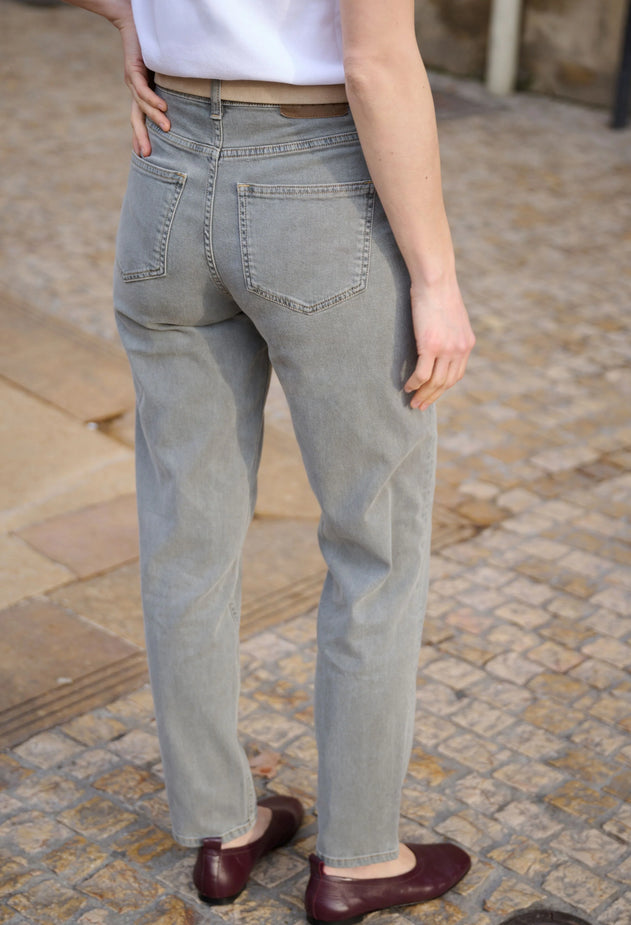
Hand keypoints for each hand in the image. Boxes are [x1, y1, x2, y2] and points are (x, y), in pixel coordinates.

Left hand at [113, 9, 170, 155]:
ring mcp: (132, 80)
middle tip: (147, 155)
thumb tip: (189, 105)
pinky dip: (152, 99)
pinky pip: (143, 89)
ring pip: (141, 105)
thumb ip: (170, 90)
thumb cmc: (153, 47)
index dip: (140, 136)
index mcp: (140, 93)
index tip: (144, 154)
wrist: (136, 22)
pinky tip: (163, 108)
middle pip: (135, 118)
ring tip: (168, 128)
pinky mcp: (133, 69)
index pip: (139, 118)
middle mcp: (134, 89)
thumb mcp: (163, 74)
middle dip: (141, 136)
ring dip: (155, 118)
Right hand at [404, 277, 474, 410]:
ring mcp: (446, 349)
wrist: (435, 279)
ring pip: (435, 382)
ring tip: (412, 402)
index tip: (432, 396)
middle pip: (446, 382)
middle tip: (420, 407)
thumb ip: (449, 333)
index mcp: (466, 343)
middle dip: (432, 397)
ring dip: (423, 395)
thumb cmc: (438, 293)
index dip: (443, 388)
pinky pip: (422, 373)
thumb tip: (439, 341)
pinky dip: (414, 383)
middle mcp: (460, 349)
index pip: (456, 374)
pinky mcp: (430, 346)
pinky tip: (407, 387)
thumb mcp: (452, 316)